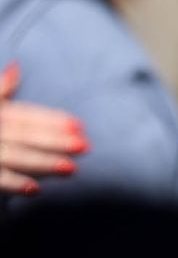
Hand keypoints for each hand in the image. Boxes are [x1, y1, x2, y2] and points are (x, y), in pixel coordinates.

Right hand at [0, 62, 87, 195]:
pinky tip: (34, 190)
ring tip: (71, 169)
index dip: (50, 120)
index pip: (22, 115)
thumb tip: (17, 67)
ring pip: (12, 155)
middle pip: (21, 134)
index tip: (79, 126)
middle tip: (85, 147)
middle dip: (53, 141)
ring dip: (41, 163)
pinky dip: (12, 183)